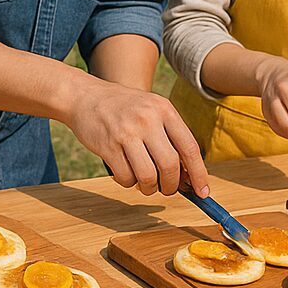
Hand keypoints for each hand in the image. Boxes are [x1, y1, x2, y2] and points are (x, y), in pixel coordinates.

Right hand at [64, 84, 208, 196]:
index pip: (189, 148)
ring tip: (146, 184)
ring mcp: (126, 132)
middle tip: (167, 188)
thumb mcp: (151, 109)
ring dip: (150, 188)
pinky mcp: (108, 146)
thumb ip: (170, 136)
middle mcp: (147, 119)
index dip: (199, 174)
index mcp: (164, 109)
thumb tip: (188, 175)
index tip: (202, 191)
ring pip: (148, 176)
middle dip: (171, 185)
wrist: (85, 97)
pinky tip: (126, 173)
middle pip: (170, 165)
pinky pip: (126, 177)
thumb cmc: (123, 108)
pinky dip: (129, 183)